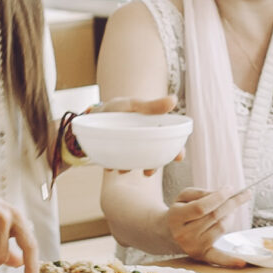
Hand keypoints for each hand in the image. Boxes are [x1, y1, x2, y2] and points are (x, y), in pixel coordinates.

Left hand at [67, 94, 185, 164]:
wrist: (93, 113)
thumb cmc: (117, 108)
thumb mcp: (133, 105)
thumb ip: (151, 106)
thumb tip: (173, 100)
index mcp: (151, 131)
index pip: (170, 143)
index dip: (176, 150)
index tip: (179, 157)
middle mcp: (142, 143)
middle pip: (154, 158)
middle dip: (153, 167)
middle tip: (148, 172)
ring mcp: (129, 152)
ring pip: (135, 165)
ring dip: (130, 169)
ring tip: (122, 169)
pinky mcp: (114, 157)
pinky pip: (116, 165)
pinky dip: (113, 167)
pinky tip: (109, 166)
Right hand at [162, 188, 246, 265]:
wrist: (169, 231)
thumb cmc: (181, 210)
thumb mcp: (184, 196)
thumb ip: (201, 193)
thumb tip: (223, 194)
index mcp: (176, 217)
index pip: (201, 208)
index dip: (218, 197)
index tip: (231, 189)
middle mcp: (183, 235)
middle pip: (214, 217)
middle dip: (231, 204)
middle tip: (244, 194)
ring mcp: (193, 247)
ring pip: (221, 227)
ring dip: (229, 216)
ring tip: (228, 210)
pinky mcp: (202, 255)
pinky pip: (218, 258)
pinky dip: (230, 260)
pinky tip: (242, 262)